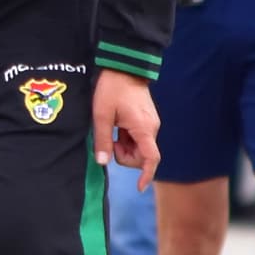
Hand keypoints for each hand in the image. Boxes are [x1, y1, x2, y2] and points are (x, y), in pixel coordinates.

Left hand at [91, 68, 159, 191]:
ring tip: (113, 128)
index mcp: (143, 129)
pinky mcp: (147, 119)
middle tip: (110, 139)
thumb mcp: (101, 115)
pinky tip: (118, 126)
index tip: (139, 187)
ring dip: (125, 146)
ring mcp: (151, 123)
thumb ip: (102, 140)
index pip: (151, 158)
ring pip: (139, 147)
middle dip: (125, 155)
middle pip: (142, 156)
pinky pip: (139, 137)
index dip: (146, 175)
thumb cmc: (112, 89)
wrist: (124, 67)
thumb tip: (102, 162)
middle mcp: (152, 128)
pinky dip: (128, 138)